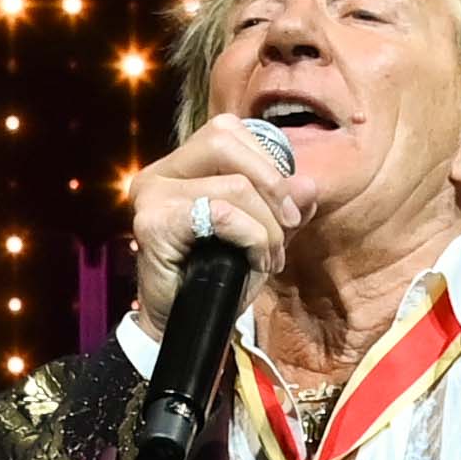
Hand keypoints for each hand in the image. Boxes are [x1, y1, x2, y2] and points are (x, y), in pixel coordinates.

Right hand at [121, 116, 314, 337]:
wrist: (184, 328)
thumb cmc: (216, 281)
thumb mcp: (260, 236)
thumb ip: (284, 206)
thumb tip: (308, 184)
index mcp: (180, 166)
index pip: (229, 131)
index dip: (269, 163)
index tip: (291, 209)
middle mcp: (160, 172)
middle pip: (226, 140)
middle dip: (272, 185)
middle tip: (289, 226)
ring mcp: (152, 195)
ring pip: (233, 184)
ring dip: (267, 226)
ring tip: (269, 258)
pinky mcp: (153, 223)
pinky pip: (221, 214)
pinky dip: (251, 237)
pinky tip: (255, 262)